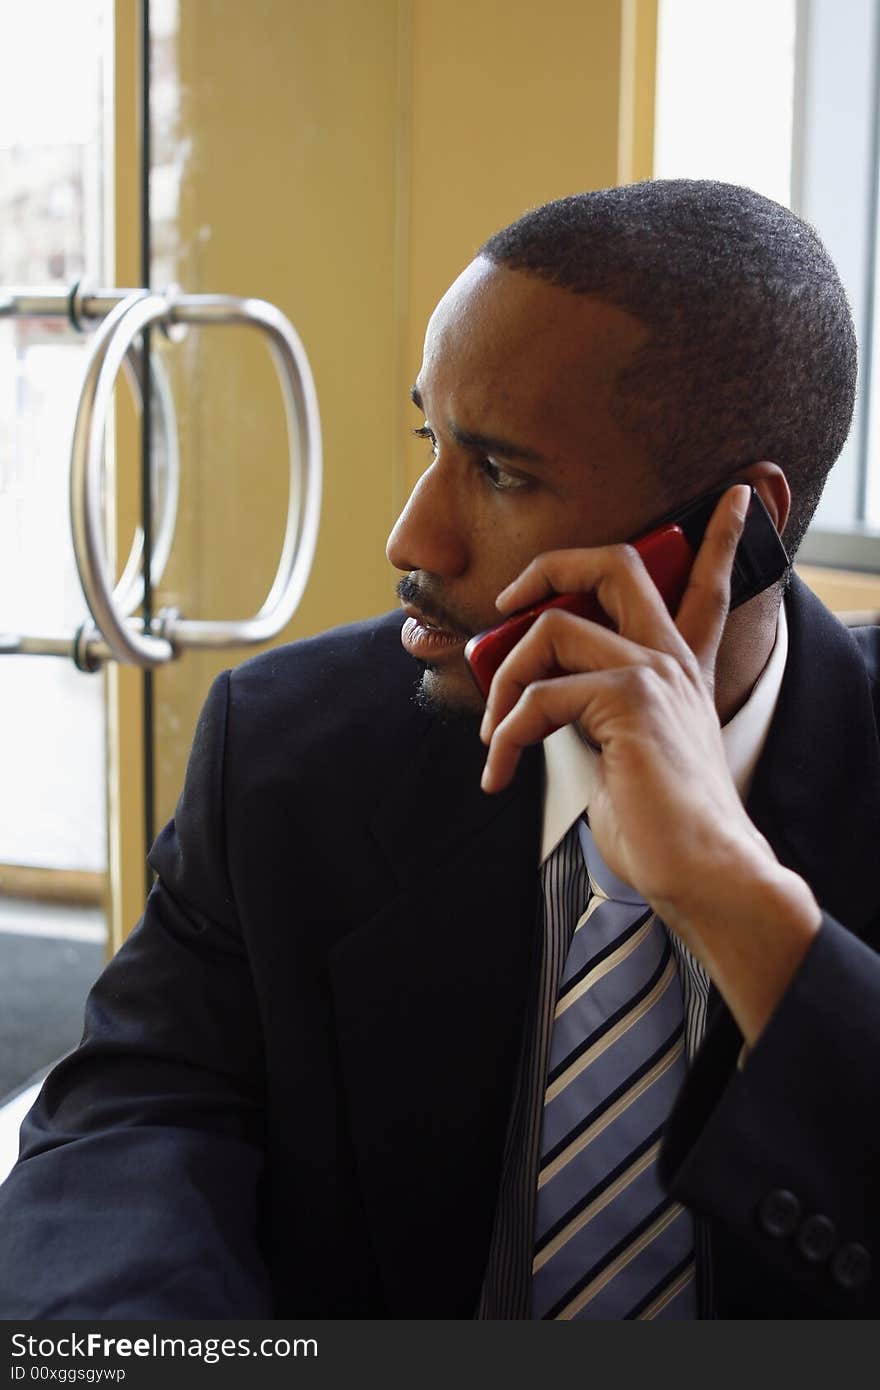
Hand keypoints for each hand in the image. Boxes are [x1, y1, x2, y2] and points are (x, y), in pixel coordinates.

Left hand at [478, 485, 820, 1041]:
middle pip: (617, 562)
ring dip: (501, 680)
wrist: (701, 871)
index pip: (707, 585)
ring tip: (495, 736)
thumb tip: (524, 699)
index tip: (737, 498)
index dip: (724, 537)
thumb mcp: (619, 755)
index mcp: (678, 669)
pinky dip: (506, 736)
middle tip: (510, 602)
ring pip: (552, 627)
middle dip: (548, 564)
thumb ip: (586, 712)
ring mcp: (653, 673)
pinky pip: (538, 696)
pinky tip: (501, 774)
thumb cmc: (661, 827)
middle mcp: (671, 658)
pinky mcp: (630, 700)